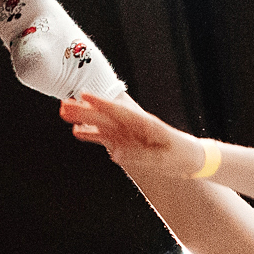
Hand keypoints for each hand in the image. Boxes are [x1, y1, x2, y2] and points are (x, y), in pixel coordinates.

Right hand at [59, 91, 204, 178]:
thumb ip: (141, 156)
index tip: (84, 95)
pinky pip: (106, 138)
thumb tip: (116, 155)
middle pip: (105, 117)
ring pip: (102, 126)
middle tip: (63, 104)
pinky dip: (92, 135)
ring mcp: (128, 134)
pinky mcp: (127, 143)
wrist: (190, 158)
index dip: (102, 104)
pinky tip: (77, 132)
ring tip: (64, 113)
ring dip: (84, 120)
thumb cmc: (181, 154)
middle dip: (85, 111)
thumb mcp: (164, 159)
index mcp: (145, 124)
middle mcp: (133, 127)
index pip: (120, 112)